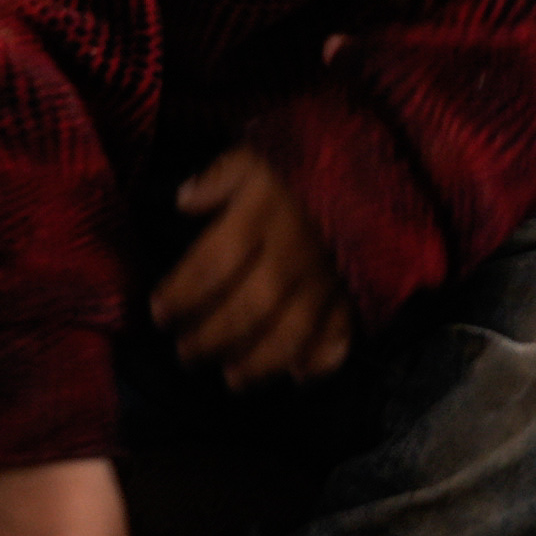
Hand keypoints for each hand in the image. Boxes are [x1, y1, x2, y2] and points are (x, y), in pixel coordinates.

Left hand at [148, 142, 354, 388]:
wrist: (377, 167)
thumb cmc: (301, 170)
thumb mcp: (257, 157)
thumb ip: (220, 177)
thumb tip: (184, 201)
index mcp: (262, 216)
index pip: (213, 260)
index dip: (183, 291)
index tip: (158, 312)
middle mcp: (293, 254)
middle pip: (249, 306)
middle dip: (212, 337)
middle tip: (184, 353)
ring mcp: (328, 279)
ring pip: (293, 331)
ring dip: (260, 361)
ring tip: (231, 378)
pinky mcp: (355, 293)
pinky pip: (342, 333)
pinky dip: (322, 360)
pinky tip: (298, 376)